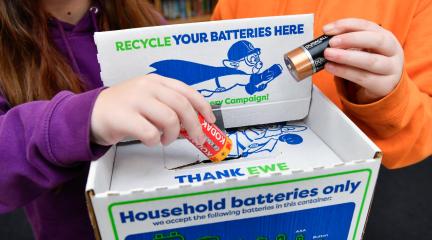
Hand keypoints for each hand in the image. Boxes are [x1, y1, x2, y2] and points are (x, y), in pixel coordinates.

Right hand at [91, 74, 215, 145]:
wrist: (89, 113)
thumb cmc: (124, 109)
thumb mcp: (148, 99)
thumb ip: (169, 106)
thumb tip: (194, 123)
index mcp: (156, 81)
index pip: (187, 91)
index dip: (203, 106)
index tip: (210, 120)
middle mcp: (147, 87)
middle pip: (182, 106)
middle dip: (195, 125)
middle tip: (197, 138)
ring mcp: (135, 100)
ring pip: (169, 120)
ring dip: (172, 135)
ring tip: (165, 140)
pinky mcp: (124, 117)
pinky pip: (150, 133)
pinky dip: (154, 141)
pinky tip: (150, 141)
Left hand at [323, 18, 403, 102]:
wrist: (384, 85)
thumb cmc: (371, 64)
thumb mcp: (364, 49)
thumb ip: (348, 42)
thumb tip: (326, 38)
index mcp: (386, 37)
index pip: (367, 26)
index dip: (347, 25)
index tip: (328, 29)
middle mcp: (392, 51)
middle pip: (376, 40)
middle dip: (351, 39)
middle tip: (331, 42)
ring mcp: (390, 69)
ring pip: (370, 61)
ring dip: (346, 57)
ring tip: (328, 55)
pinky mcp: (383, 85)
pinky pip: (362, 77)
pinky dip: (344, 72)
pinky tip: (331, 68)